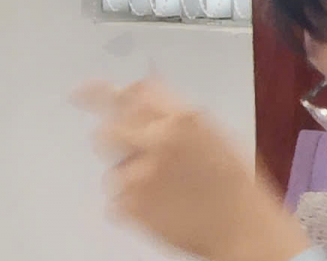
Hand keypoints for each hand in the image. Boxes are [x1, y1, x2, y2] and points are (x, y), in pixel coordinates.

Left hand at [78, 79, 309, 260]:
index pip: (130, 94)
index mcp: (181, 118)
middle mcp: (156, 140)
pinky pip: (116, 201)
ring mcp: (140, 174)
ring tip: (161, 191)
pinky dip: (132, 207)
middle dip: (115, 141)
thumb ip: (172, 113)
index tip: (79, 94)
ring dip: (128, 177)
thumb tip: (134, 93)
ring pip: (112, 169)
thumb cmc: (236, 184)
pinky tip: (161, 210)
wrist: (248, 234)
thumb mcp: (213, 135)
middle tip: (134, 155)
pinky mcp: (131, 206)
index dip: (100, 92)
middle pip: (106, 130)